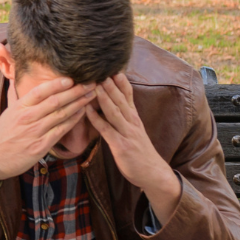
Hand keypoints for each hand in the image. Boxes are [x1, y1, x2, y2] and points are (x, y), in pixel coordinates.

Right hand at [0, 76, 98, 179]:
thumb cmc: (2, 134)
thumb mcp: (7, 112)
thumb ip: (14, 95)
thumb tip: (14, 78)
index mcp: (20, 107)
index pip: (40, 91)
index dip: (57, 84)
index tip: (71, 78)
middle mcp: (28, 117)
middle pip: (55, 100)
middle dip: (76, 91)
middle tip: (91, 83)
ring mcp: (35, 131)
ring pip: (61, 114)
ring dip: (79, 103)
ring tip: (92, 95)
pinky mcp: (41, 145)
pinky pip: (61, 130)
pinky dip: (73, 120)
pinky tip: (83, 113)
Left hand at [86, 73, 180, 222]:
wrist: (153, 173)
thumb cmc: (140, 153)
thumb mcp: (134, 132)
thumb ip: (125, 118)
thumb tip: (113, 106)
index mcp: (134, 118)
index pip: (128, 94)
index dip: (121, 81)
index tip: (113, 66)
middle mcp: (132, 122)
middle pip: (120, 98)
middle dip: (110, 83)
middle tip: (100, 68)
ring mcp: (127, 133)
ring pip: (114, 111)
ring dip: (104, 96)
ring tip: (94, 83)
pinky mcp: (121, 145)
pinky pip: (106, 129)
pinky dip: (96, 118)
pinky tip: (87, 110)